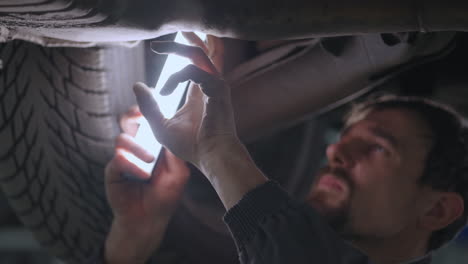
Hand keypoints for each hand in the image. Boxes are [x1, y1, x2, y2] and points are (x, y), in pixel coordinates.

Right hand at [104, 109, 189, 263]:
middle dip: (133, 114)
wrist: (148, 220)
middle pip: (129, 121)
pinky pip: (117, 160)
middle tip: (141, 114)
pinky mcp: (113, 171)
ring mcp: (124, 157)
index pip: (149, 121)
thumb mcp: (179, 174)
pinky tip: (141, 174)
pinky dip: (129, 164)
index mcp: (153, 144)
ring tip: (150, 160)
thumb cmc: (165, 196)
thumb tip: (173, 134)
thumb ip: (176, 155)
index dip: (151, 110)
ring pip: (123, 139)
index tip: (157, 101)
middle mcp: (137, 147)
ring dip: (138, 147)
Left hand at [133, 34, 238, 168]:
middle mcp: (210, 83)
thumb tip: (136, 85)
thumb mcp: (160, 125)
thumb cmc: (191, 145)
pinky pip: (194, 71)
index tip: (158, 48)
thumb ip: (149, 105)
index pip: (196, 61)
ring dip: (177, 47)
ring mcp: (216, 84)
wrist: (210, 156)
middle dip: (184, 38)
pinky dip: (176, 78)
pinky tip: (165, 92)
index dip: (183, 48)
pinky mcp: (217, 88)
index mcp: (200, 90)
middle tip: (158, 43)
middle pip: (201, 50)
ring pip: (198, 53)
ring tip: (156, 48)